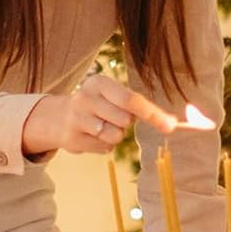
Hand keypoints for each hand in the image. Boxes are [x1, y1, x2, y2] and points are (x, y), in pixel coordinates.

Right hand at [21, 74, 179, 157]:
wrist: (58, 117)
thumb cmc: (98, 105)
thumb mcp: (114, 96)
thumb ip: (141, 106)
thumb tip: (172, 123)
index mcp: (98, 83)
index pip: (130, 99)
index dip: (152, 114)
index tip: (170, 126)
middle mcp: (85, 98)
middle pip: (124, 120)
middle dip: (126, 123)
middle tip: (114, 117)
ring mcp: (76, 119)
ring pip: (115, 136)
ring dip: (114, 135)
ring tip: (100, 126)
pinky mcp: (73, 139)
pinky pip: (104, 148)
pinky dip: (104, 145)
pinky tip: (91, 136)